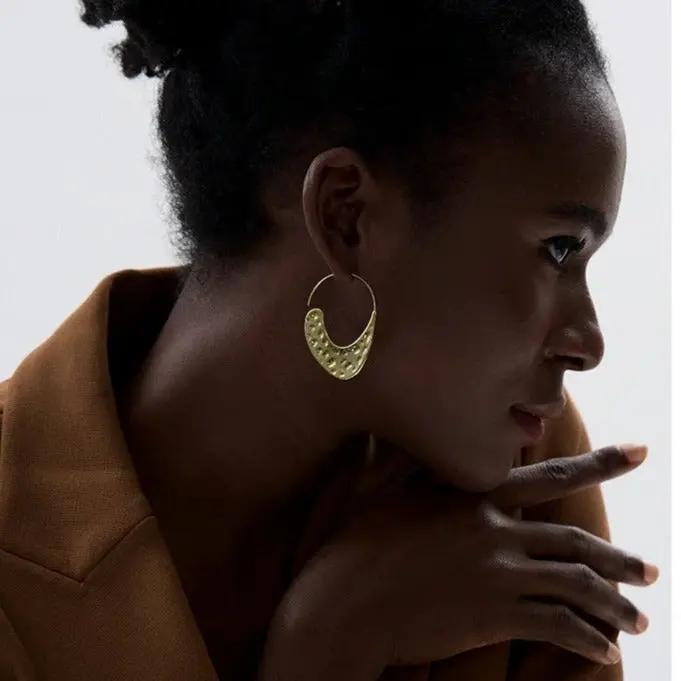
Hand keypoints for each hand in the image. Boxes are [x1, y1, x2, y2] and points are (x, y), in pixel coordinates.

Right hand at [260, 443, 657, 679]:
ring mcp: (499, 575)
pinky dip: (586, 639)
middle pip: (575, 543)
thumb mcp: (380, 487)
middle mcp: (496, 532)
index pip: (550, 475)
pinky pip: (557, 627)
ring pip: (577, 587)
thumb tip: (412, 428)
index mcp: (475, 496)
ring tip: (639, 618)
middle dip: (620, 560)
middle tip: (651, 571)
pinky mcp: (494, 617)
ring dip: (615, 605)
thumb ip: (408, 459)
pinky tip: (602, 650)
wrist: (344, 601)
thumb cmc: (356, 542)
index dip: (599, 463)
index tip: (639, 452)